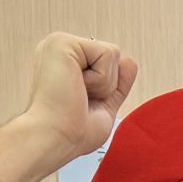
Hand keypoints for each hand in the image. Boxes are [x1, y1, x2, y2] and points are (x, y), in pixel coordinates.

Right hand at [20, 33, 136, 161]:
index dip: (107, 89)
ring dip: (104, 84)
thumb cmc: (70, 132)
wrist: (54, 139)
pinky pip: (108, 53)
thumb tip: (129, 61)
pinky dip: (101, 79)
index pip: (107, 64)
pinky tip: (75, 87)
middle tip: (79, 101)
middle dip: (108, 86)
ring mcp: (60, 43)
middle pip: (113, 56)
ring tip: (76, 94)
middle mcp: (60, 50)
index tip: (81, 104)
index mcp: (65, 63)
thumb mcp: (103, 107)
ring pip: (113, 53)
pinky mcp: (63, 42)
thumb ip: (117, 84)